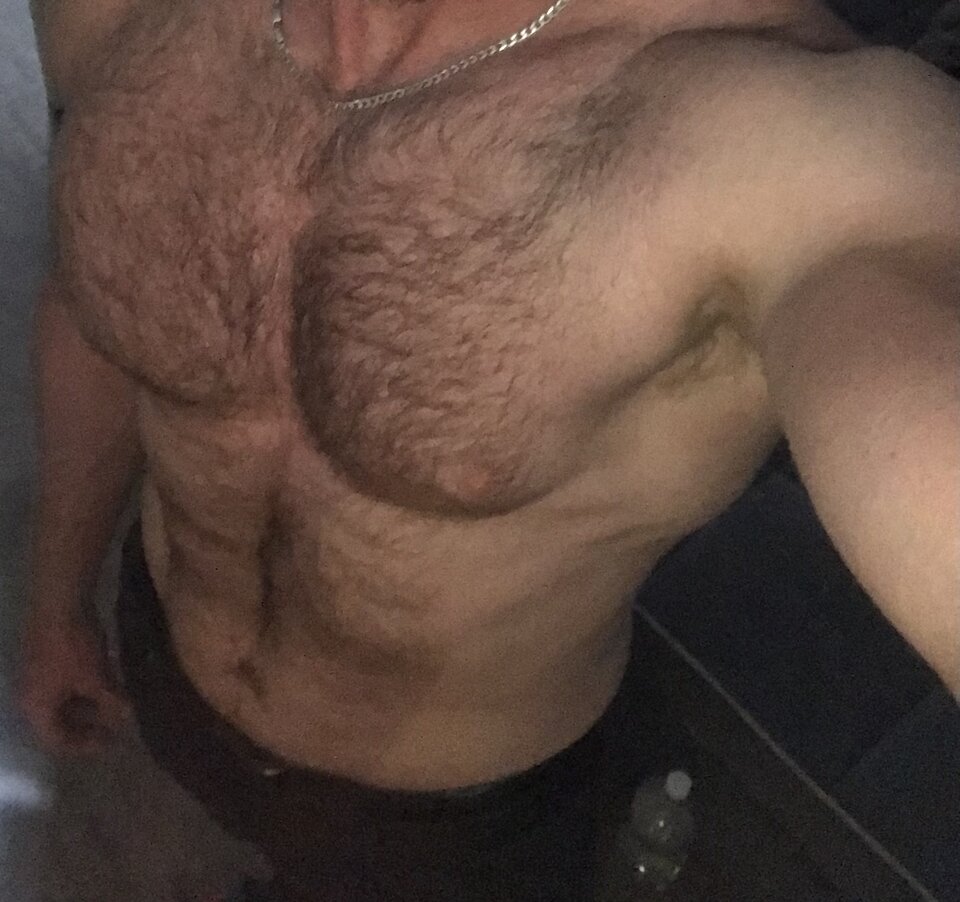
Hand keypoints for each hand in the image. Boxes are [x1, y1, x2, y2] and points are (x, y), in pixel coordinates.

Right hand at [18, 608, 132, 754]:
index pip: (56, 741)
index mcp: (35, 709)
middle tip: (115, 725)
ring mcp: (35, 676)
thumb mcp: (96, 678)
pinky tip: (106, 683)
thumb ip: (111, 703)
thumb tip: (127, 718)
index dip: (84, 746)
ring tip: (115, 705)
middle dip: (87, 725)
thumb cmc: (73, 646)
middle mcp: (30, 697)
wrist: (59, 601)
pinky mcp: (45, 658)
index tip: (111, 743)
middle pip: (58, 722)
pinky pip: (63, 684)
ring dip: (87, 706)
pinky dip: (83, 688)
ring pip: (62, 702)